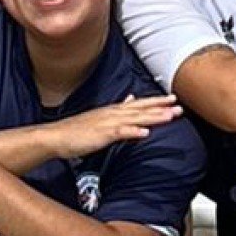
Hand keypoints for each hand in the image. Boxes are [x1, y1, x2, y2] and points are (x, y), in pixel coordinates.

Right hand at [44, 94, 184, 158]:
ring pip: (134, 119)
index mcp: (113, 111)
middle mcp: (113, 114)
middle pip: (141, 109)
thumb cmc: (77, 131)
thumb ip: (118, 110)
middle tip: (179, 106)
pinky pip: (119, 133)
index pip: (139, 104)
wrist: (56, 136)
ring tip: (169, 116)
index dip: (157, 101)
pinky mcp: (101, 135)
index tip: (173, 99)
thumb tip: (131, 100)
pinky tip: (144, 134)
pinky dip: (132, 132)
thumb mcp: (100, 118)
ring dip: (152, 117)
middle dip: (161, 107)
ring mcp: (107, 123)